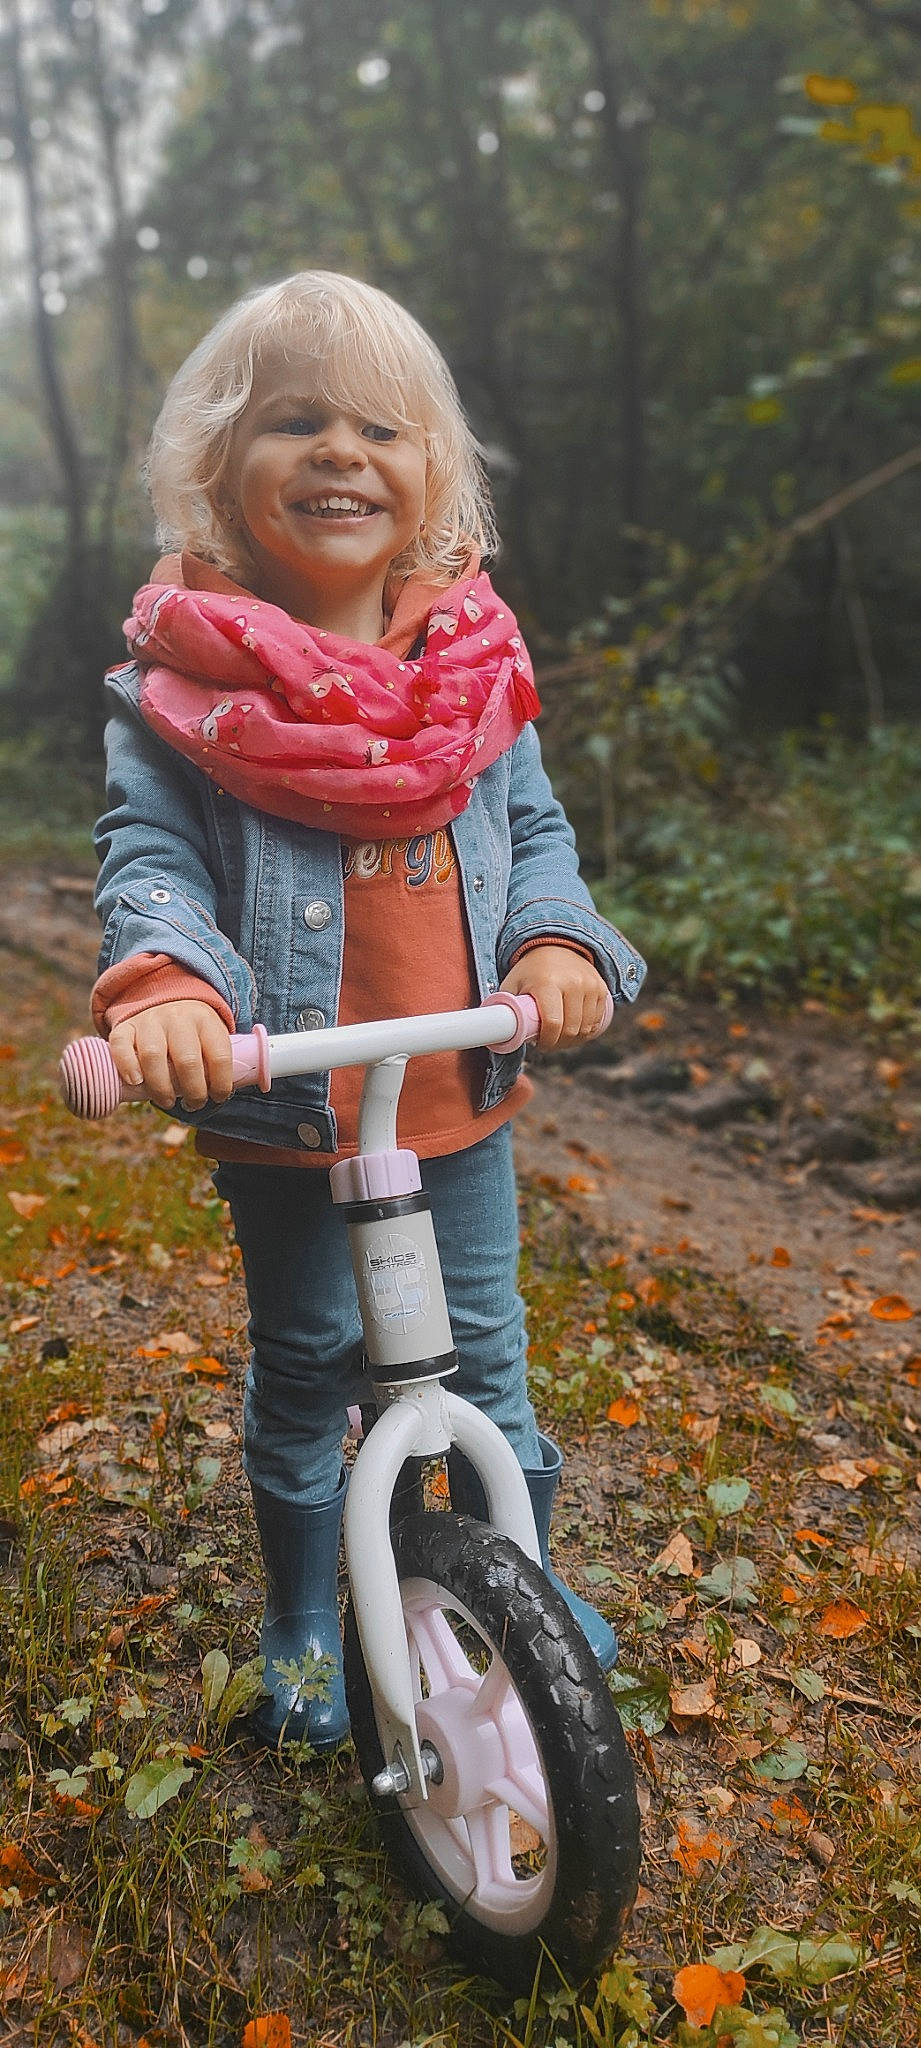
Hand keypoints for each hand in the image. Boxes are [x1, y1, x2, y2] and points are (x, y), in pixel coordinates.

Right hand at [108, 1001, 233, 1111]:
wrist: (164, 1004)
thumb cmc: (192, 1035)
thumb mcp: (210, 1038)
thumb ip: (215, 1062)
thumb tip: (223, 1097)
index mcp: (206, 1021)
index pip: (219, 1056)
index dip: (221, 1084)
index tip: (217, 1098)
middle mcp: (178, 1017)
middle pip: (187, 1060)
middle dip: (193, 1091)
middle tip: (193, 1105)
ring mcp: (150, 1020)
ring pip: (153, 1055)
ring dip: (161, 1087)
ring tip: (167, 1101)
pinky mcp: (126, 1027)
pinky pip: (121, 1045)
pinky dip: (127, 1066)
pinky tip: (136, 1082)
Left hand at [500, 945, 610, 1050]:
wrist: (555, 946)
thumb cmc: (529, 971)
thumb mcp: (512, 984)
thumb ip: (504, 1007)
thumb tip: (496, 1034)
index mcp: (547, 983)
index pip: (553, 1023)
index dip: (547, 1041)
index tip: (539, 1045)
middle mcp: (572, 983)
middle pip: (571, 1030)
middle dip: (558, 1043)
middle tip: (548, 1043)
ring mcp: (590, 985)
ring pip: (585, 1029)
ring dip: (573, 1040)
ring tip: (559, 1036)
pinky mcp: (601, 988)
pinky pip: (596, 1021)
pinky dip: (586, 1031)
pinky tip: (574, 1030)